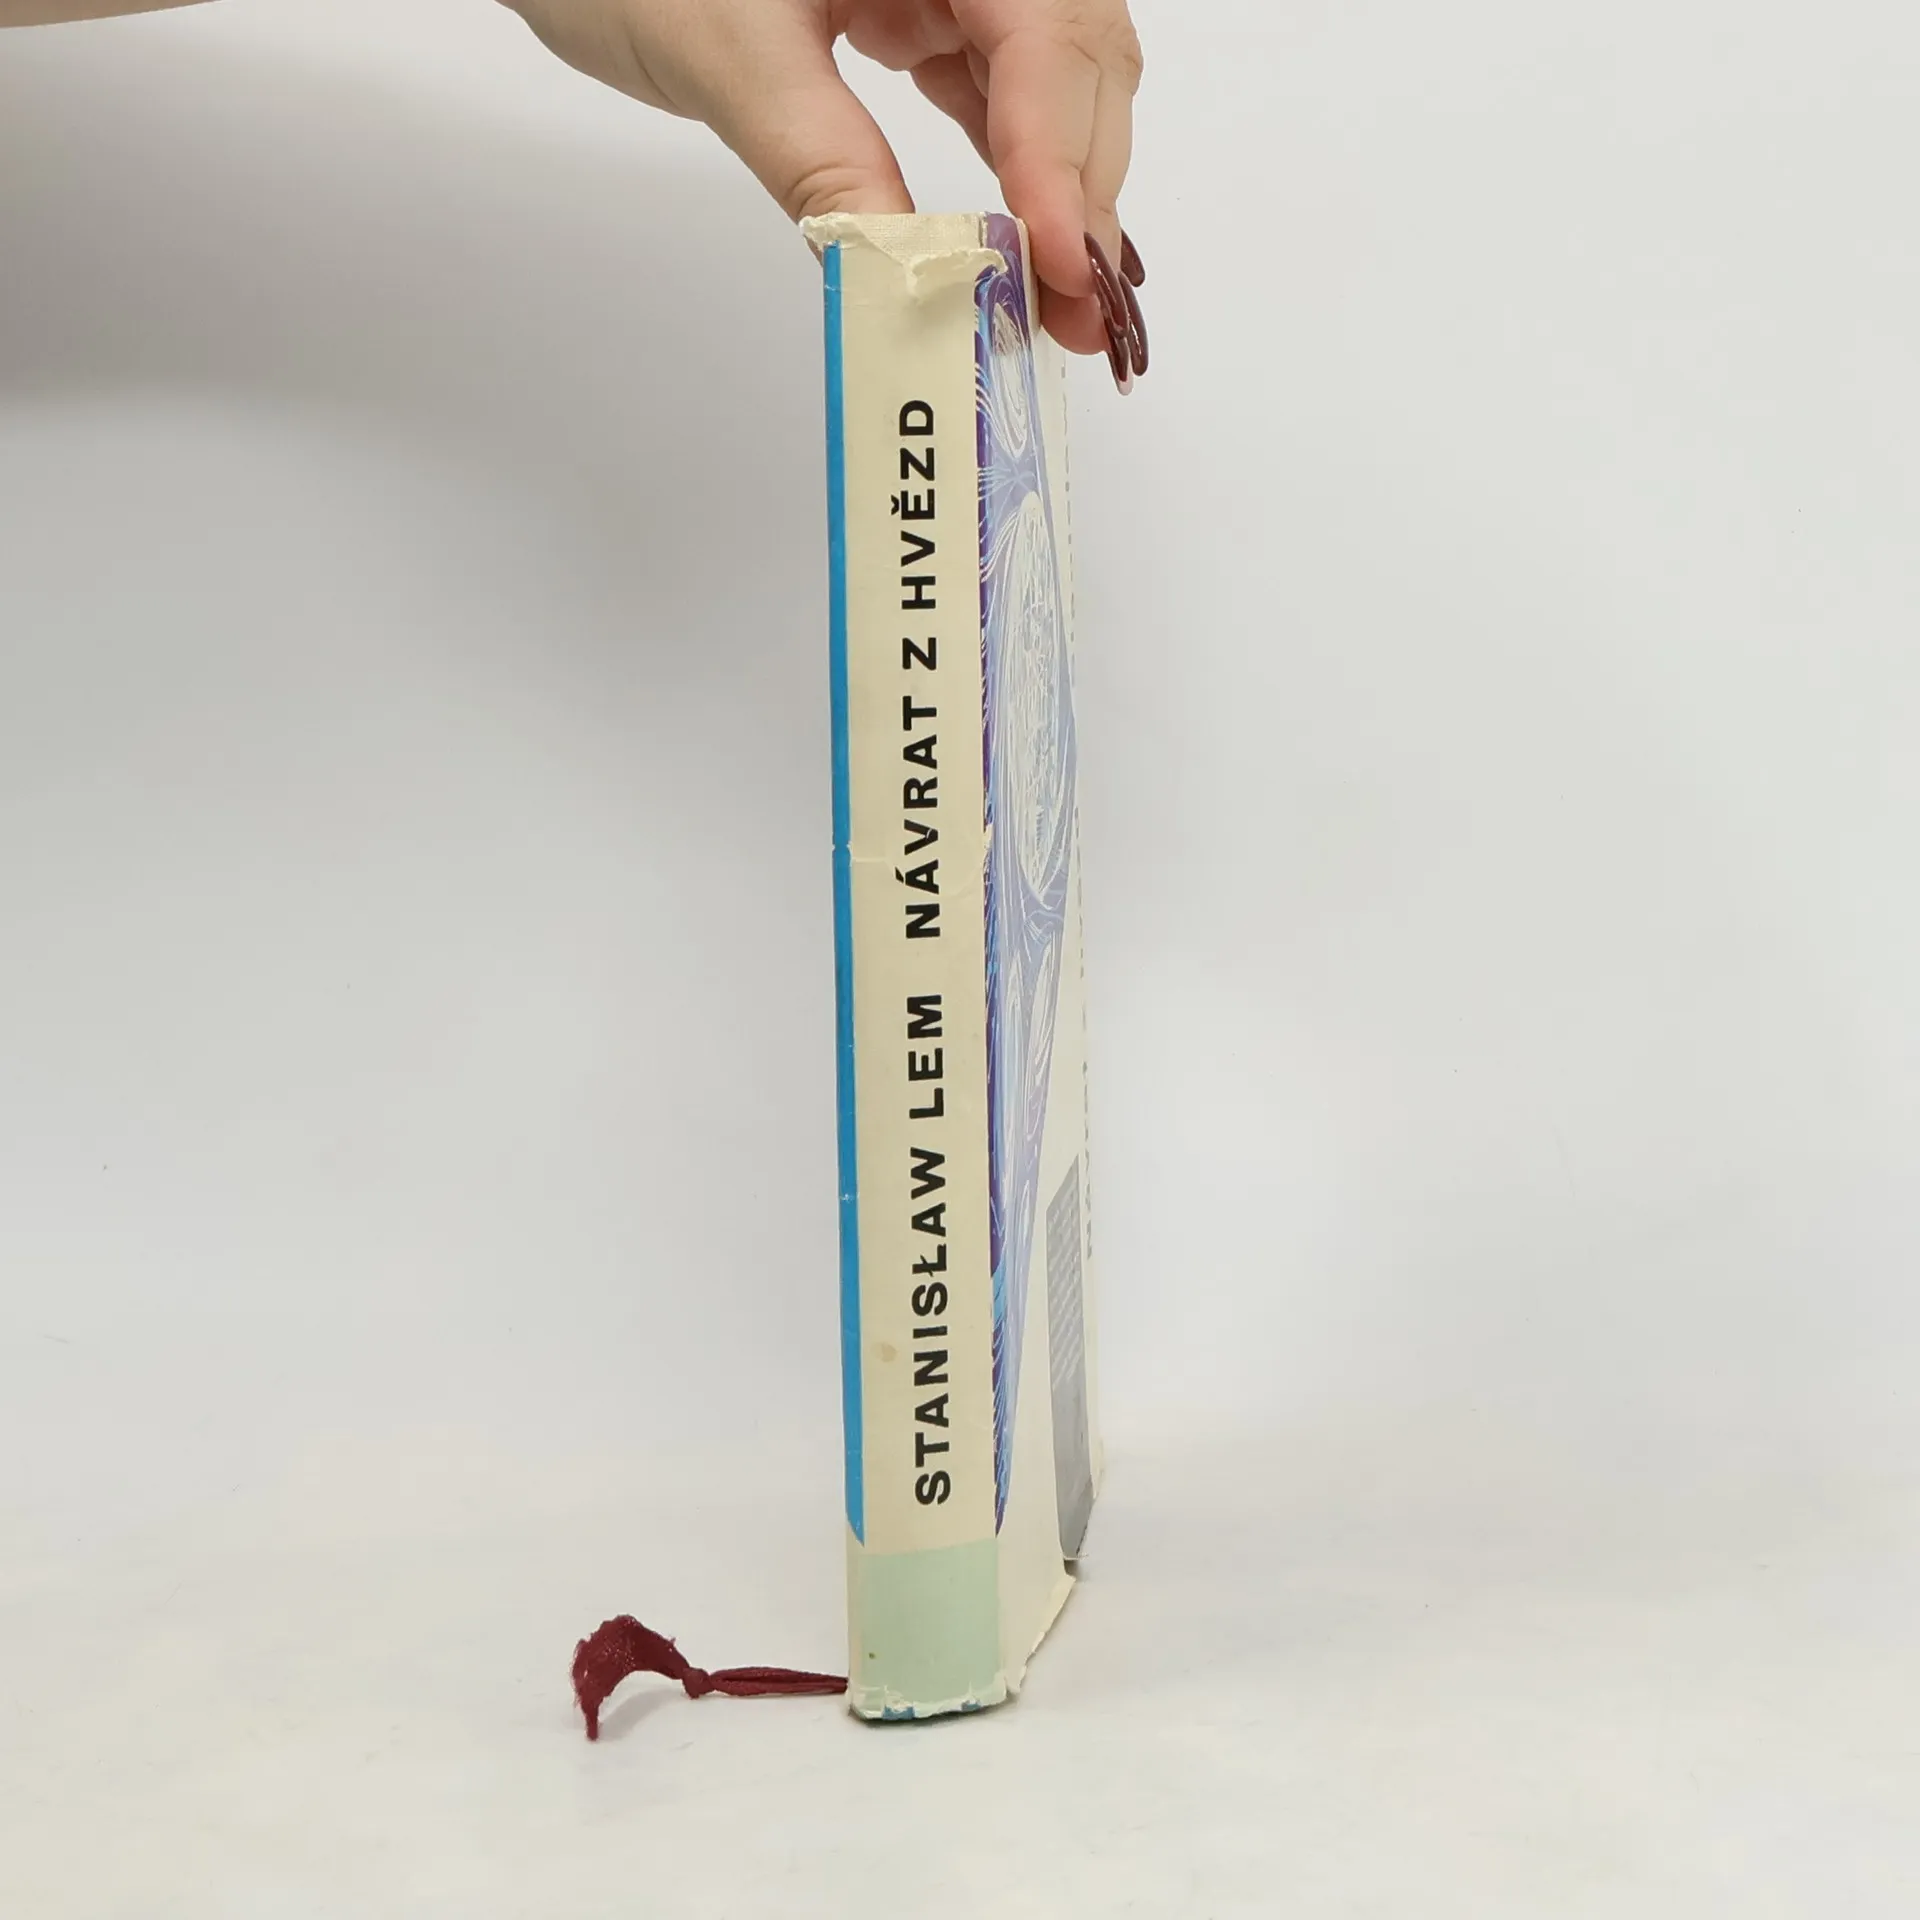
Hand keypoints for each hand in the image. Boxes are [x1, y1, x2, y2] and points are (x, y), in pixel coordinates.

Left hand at [501, 0, 1143, 362]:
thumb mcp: (728, 57)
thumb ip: (826, 165)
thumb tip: (909, 282)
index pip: (1043, 35)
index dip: (1059, 156)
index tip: (1052, 263)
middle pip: (1076, 59)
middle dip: (1083, 188)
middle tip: (1077, 313)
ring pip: (1054, 79)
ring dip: (1063, 189)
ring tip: (1059, 298)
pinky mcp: (922, 7)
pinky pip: (1000, 88)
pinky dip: (1017, 168)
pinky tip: (1021, 240)